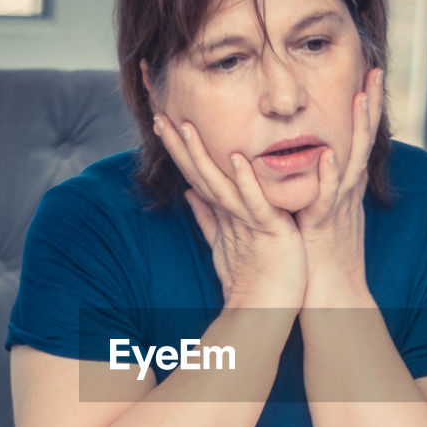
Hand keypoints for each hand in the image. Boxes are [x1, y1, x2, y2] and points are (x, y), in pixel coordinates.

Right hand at [155, 114, 306, 309]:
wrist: (265, 311)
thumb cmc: (252, 279)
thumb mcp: (227, 241)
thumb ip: (208, 216)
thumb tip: (190, 193)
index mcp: (222, 212)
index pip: (195, 173)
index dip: (178, 148)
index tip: (162, 120)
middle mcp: (229, 213)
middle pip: (199, 173)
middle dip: (179, 145)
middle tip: (159, 114)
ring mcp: (245, 222)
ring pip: (219, 183)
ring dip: (202, 155)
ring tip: (186, 126)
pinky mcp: (267, 230)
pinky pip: (254, 203)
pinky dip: (244, 181)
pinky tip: (236, 158)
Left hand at [297, 67, 383, 307]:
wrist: (327, 295)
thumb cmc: (316, 256)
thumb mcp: (315, 211)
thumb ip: (310, 187)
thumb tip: (302, 164)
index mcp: (343, 186)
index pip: (356, 137)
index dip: (364, 107)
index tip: (367, 73)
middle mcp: (346, 192)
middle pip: (363, 140)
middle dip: (370, 105)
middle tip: (376, 69)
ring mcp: (339, 207)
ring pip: (352, 161)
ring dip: (358, 130)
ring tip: (361, 96)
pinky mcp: (324, 225)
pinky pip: (327, 198)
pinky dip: (328, 176)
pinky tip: (328, 153)